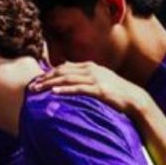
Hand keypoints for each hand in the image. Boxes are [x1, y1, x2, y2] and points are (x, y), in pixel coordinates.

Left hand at [29, 61, 149, 117]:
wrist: (133, 98)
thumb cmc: (115, 91)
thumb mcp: (98, 78)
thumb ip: (83, 74)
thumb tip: (66, 68)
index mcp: (89, 66)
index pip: (64, 67)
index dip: (49, 73)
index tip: (37, 80)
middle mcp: (91, 70)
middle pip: (63, 72)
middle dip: (46, 78)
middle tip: (32, 86)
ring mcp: (95, 79)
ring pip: (68, 79)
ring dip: (51, 84)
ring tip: (38, 89)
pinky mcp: (99, 90)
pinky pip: (79, 89)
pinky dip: (65, 90)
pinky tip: (54, 93)